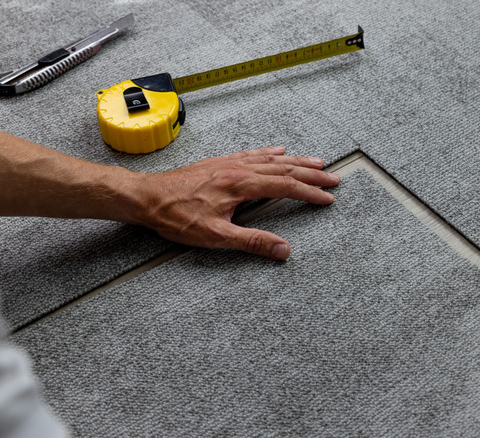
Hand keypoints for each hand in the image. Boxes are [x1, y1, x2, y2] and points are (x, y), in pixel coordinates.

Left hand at [132, 146, 339, 259]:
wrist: (146, 197)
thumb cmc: (176, 217)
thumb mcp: (215, 236)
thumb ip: (252, 241)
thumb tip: (283, 249)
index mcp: (241, 185)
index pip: (285, 186)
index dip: (309, 192)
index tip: (327, 198)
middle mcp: (238, 169)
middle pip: (284, 168)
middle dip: (311, 174)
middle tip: (333, 178)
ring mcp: (229, 163)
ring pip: (271, 159)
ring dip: (296, 161)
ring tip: (316, 161)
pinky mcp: (219, 163)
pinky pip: (252, 154)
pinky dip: (270, 153)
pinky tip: (278, 151)